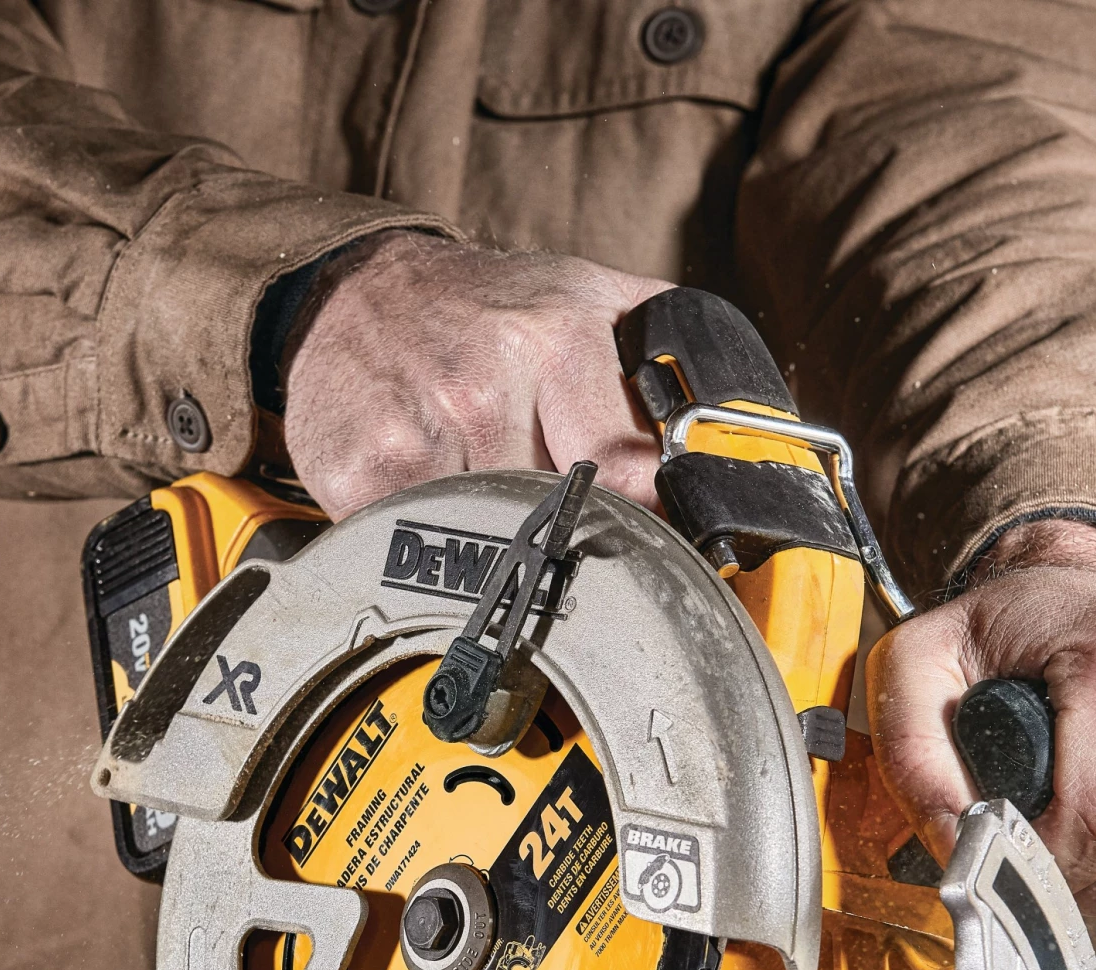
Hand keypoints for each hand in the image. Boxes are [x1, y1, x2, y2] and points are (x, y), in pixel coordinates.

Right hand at [283, 232, 670, 519]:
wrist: (351, 293)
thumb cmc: (481, 306)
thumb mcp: (584, 296)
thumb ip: (661, 361)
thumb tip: (745, 438)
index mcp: (556, 341)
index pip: (626, 473)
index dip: (645, 517)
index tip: (651, 541)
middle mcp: (484, 388)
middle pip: (557, 524)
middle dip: (561, 530)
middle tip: (552, 515)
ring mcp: (416, 438)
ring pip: (488, 546)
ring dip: (492, 540)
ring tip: (481, 493)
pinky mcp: (356, 478)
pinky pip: (417, 550)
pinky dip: (425, 547)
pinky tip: (424, 502)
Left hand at [867, 520, 1095, 915]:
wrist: (1060, 587)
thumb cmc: (987, 623)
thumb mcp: (914, 663)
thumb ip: (913, 755)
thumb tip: (950, 847)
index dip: (1040, 859)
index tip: (994, 858)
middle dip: (1061, 869)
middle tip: (1013, 846)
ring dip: (1091, 868)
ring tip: (1044, 825)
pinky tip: (1076, 820)